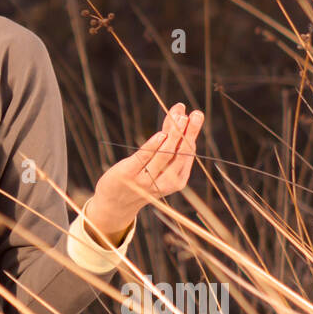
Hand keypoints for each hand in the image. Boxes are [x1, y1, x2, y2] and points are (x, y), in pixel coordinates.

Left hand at [85, 102, 203, 232]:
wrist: (116, 204)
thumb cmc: (141, 176)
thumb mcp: (157, 161)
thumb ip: (168, 136)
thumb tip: (179, 109)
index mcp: (178, 180)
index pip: (188, 154)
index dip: (192, 133)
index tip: (196, 114)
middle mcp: (165, 182)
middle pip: (181, 154)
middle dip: (188, 133)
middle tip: (195, 114)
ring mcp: (147, 180)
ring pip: (165, 155)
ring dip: (174, 135)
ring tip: (180, 117)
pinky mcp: (129, 174)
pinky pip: (144, 158)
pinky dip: (154, 146)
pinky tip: (161, 134)